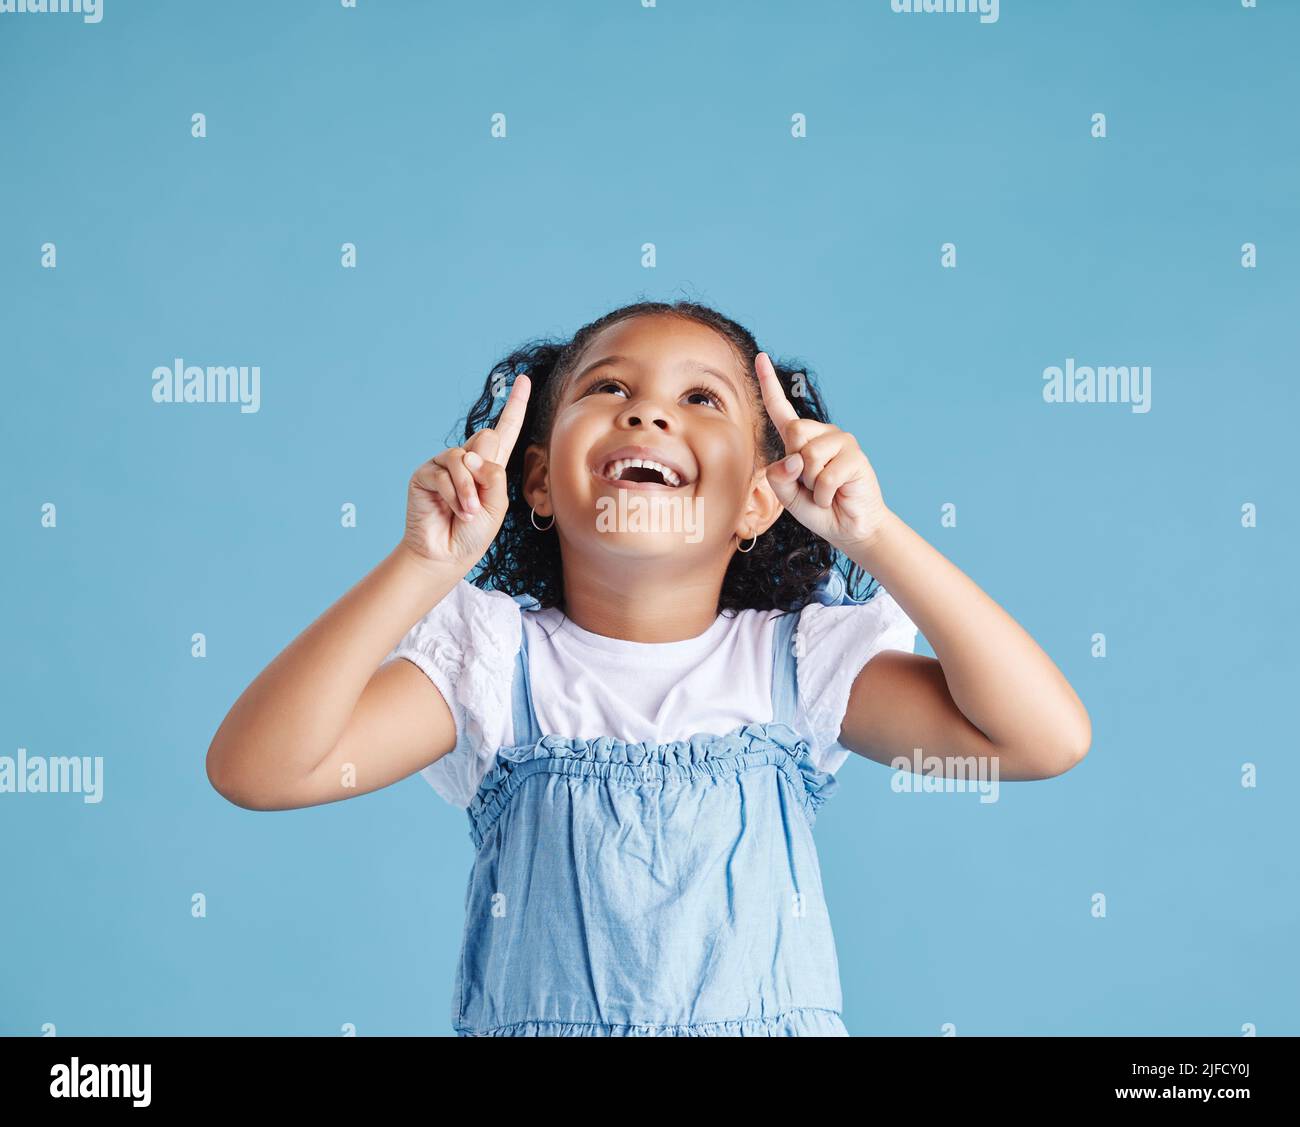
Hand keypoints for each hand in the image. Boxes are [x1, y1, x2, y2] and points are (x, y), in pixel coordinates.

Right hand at [401, 374, 530, 570]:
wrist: (446, 555)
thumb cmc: (474, 533)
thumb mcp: (496, 505)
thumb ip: (492, 475)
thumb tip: (470, 451)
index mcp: (490, 466)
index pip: (505, 430)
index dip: (515, 405)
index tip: (523, 380)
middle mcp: (467, 459)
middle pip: (486, 437)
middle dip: (486, 473)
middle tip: (478, 502)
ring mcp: (444, 465)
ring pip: (465, 456)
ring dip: (469, 489)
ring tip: (468, 512)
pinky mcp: (425, 474)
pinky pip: (445, 473)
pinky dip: (455, 495)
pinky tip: (455, 511)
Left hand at [756, 352, 890, 552]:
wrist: (848, 527)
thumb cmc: (818, 508)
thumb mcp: (787, 495)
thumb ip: (778, 477)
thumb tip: (794, 459)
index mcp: (799, 440)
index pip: (780, 408)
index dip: (769, 383)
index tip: (760, 357)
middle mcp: (820, 434)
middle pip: (794, 433)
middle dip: (797, 467)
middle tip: (810, 484)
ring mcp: (841, 442)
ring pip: (809, 457)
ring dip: (811, 485)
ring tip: (824, 491)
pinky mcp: (855, 456)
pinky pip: (826, 476)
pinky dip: (825, 495)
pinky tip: (835, 496)